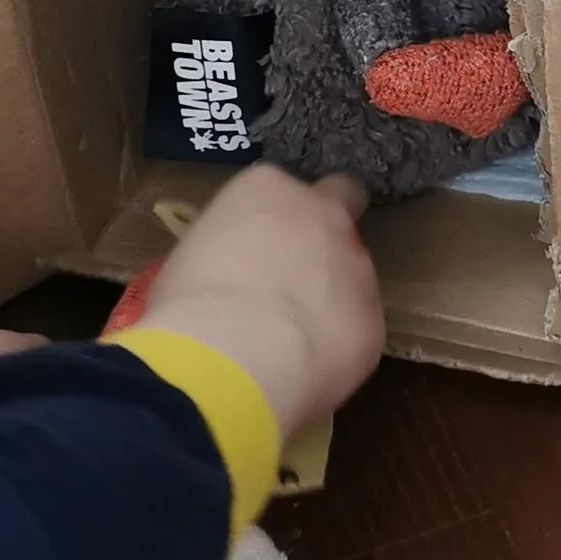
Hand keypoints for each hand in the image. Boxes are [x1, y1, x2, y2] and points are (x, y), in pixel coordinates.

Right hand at [142, 167, 384, 438]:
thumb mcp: (188, 261)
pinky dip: (336, 345)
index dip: (270, 220)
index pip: (279, 189)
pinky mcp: (373, 322)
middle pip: (343, 201)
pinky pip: (356, 330)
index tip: (253, 249)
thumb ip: (225, 254)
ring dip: (331, 297)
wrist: (229, 359)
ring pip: (353, 275)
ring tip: (291, 340)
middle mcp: (323, 217)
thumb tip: (227, 281)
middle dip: (329, 227)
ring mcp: (357, 267)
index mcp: (268, 190)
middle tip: (298, 272)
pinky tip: (304, 369)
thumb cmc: (187, 306)